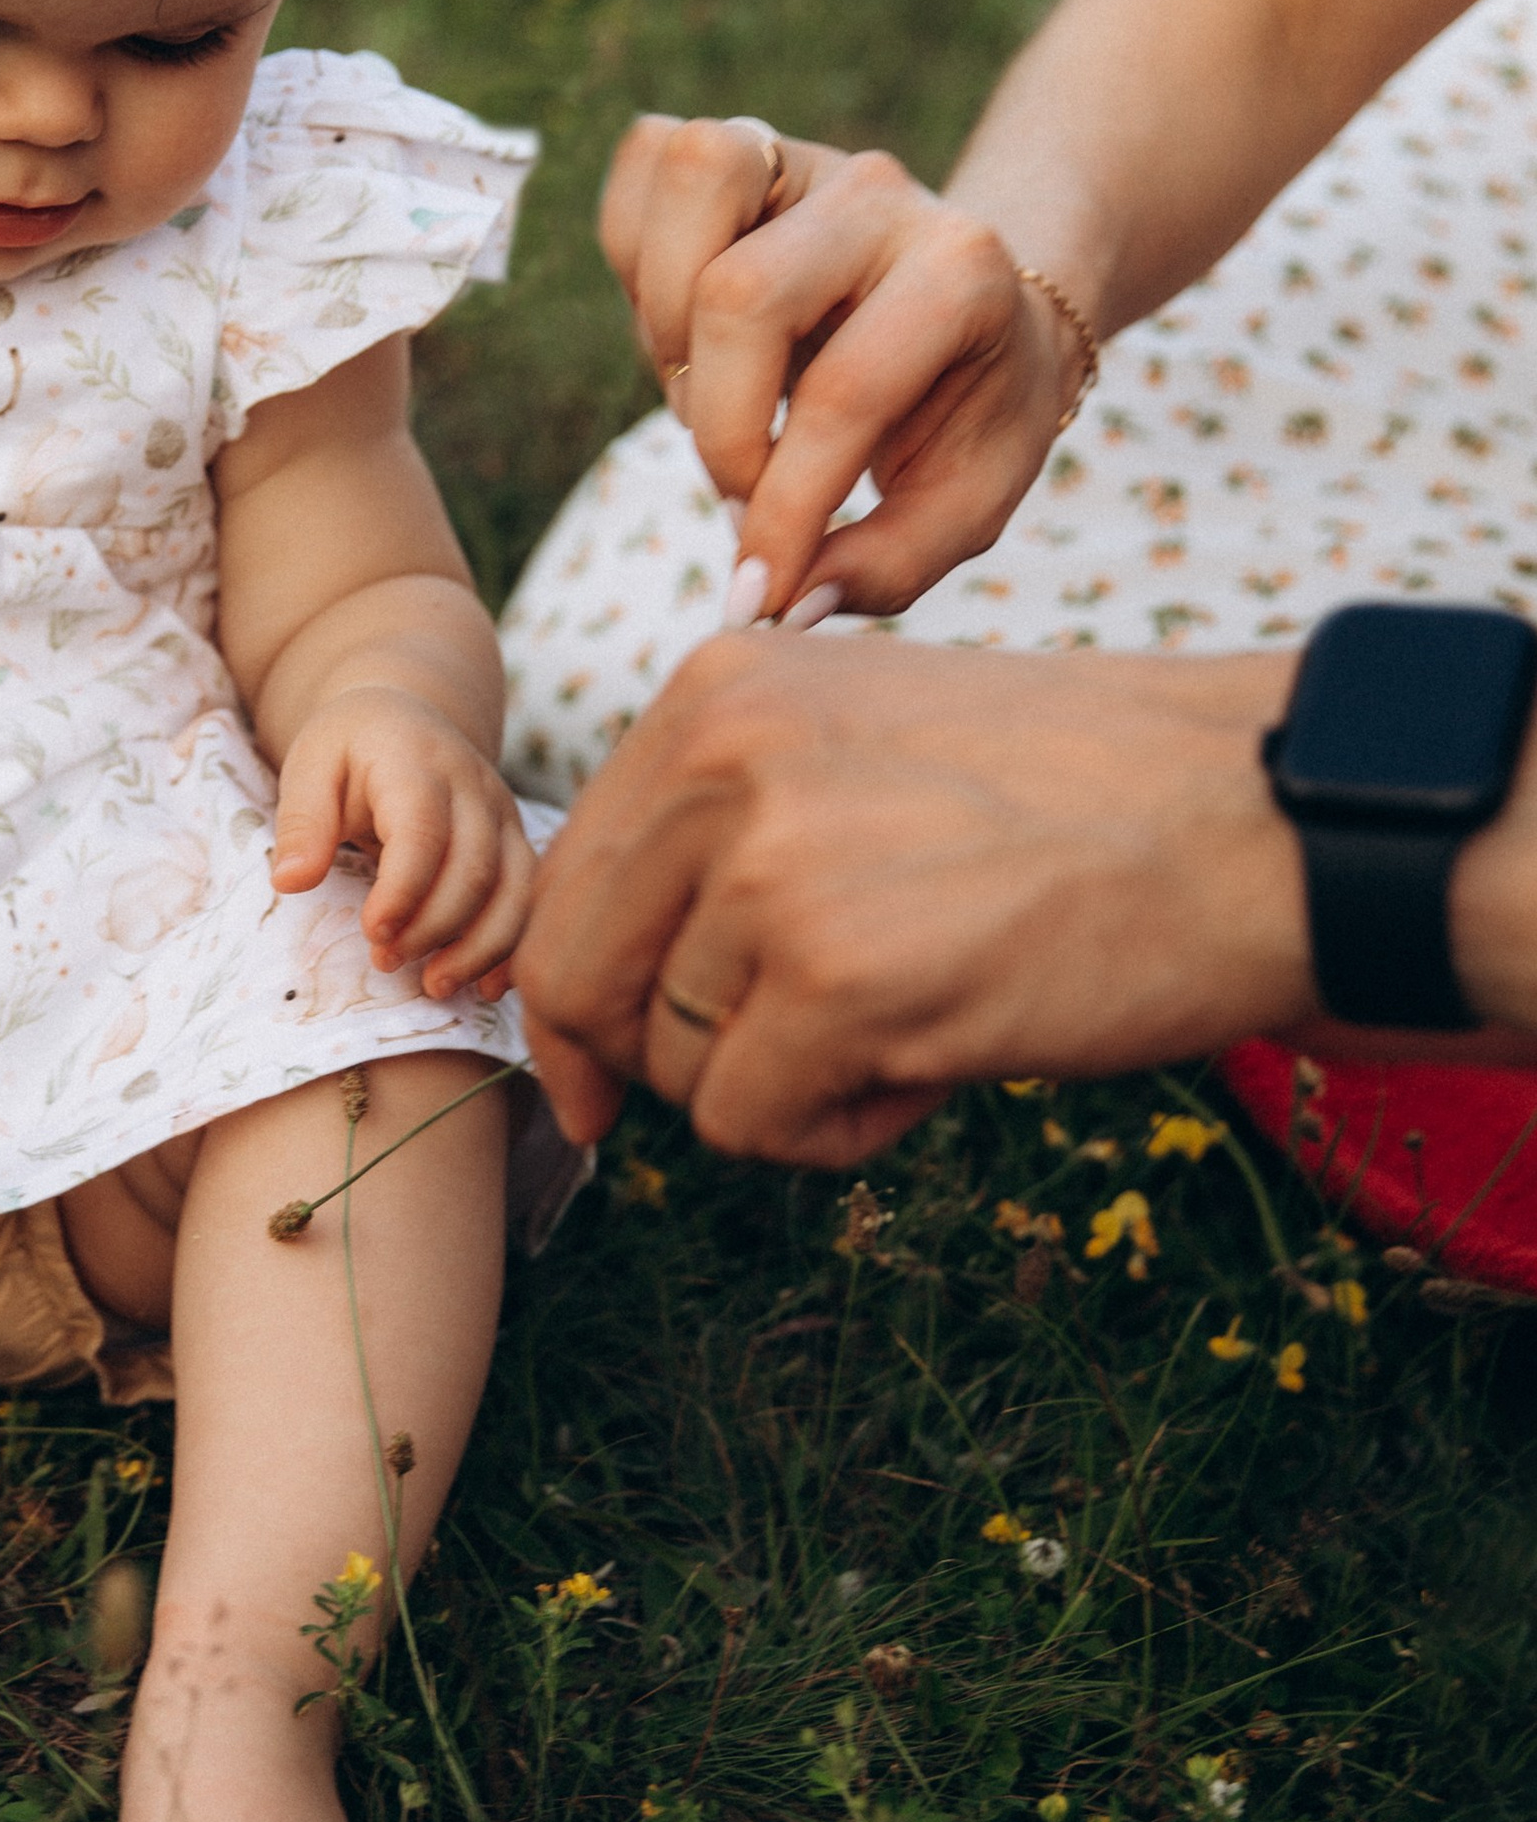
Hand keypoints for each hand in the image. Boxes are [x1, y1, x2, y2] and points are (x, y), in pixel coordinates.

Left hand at [271, 686, 535, 999]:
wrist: (404, 718)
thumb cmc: (349, 748)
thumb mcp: (309, 768)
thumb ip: (302, 822)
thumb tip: (291, 883)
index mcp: (417, 762)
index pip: (423, 831)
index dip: (403, 890)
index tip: (372, 933)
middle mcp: (475, 788)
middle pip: (474, 869)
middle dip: (433, 928)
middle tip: (386, 963)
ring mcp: (503, 817)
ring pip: (515, 891)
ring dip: (480, 948)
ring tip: (435, 986)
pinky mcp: (517, 843)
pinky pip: (530, 901)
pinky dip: (513, 948)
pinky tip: (485, 987)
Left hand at [515, 633, 1314, 1164]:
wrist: (1254, 825)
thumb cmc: (1073, 801)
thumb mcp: (858, 745)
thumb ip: (720, 827)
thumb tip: (579, 989)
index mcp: (715, 690)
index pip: (568, 882)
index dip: (579, 1002)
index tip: (601, 1073)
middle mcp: (722, 761)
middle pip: (580, 979)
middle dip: (653, 1061)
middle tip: (761, 1079)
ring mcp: (774, 870)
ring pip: (677, 1065)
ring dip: (781, 1085)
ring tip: (910, 1022)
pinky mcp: (837, 983)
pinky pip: (752, 1124)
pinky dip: (835, 1131)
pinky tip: (930, 1069)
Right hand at [600, 115, 1090, 622]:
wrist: (987, 304)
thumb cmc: (971, 409)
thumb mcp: (967, 502)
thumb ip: (885, 566)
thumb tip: (778, 606)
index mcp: (964, 273)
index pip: (843, 395)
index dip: (783, 510)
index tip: (760, 588)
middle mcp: (882, 194)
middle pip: (739, 294)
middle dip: (718, 426)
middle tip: (744, 487)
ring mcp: (805, 157)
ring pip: (693, 178)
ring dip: (665, 317)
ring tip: (708, 392)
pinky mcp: (742, 145)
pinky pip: (646, 163)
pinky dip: (636, 254)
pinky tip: (683, 330)